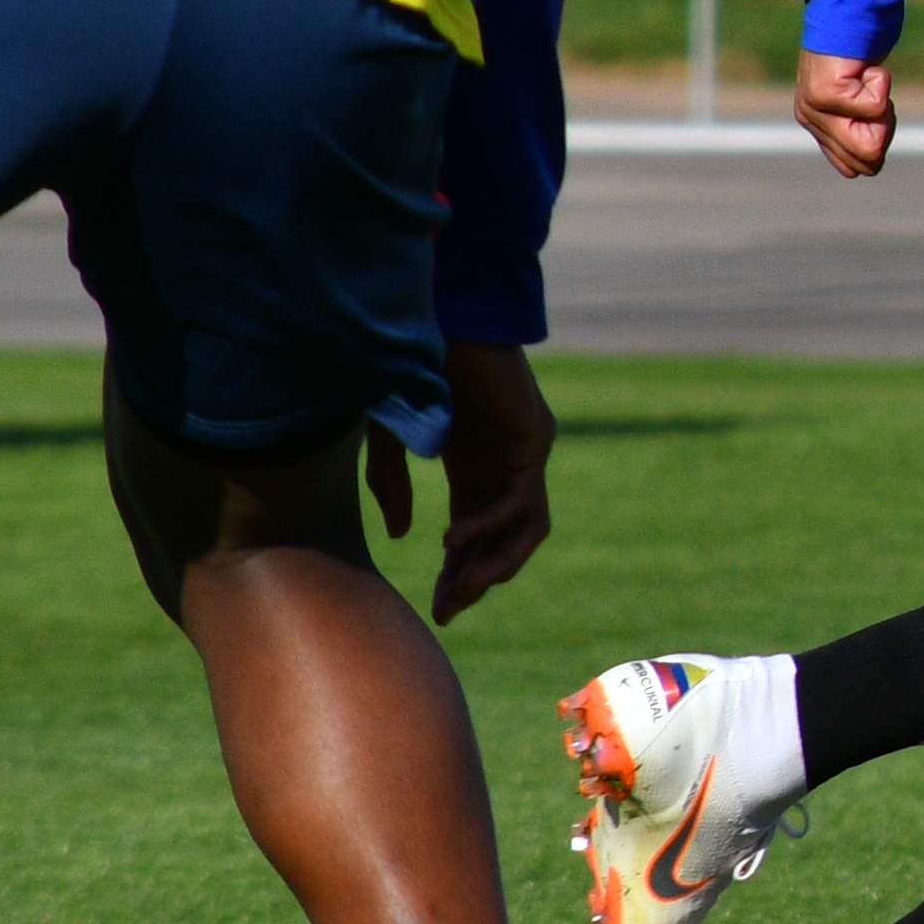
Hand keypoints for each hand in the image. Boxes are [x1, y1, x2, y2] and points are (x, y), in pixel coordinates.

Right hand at [364, 339, 558, 624]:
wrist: (435, 313)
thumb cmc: (409, 364)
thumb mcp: (388, 436)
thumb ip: (389, 483)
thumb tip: (398, 536)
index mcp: (471, 463)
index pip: (473, 532)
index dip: (457, 571)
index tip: (436, 607)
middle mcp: (503, 463)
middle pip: (502, 539)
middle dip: (474, 579)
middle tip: (447, 610)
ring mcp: (524, 452)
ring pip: (525, 529)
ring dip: (493, 564)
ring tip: (460, 589)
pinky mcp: (535, 439)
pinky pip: (521, 499)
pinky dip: (489, 524)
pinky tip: (453, 538)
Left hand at [795, 51, 896, 179]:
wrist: (851, 7)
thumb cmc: (862, 51)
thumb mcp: (860, 97)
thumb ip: (858, 127)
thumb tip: (870, 163)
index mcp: (816, 125)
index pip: (854, 169)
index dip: (877, 140)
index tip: (869, 104)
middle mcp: (810, 119)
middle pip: (868, 162)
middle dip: (883, 128)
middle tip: (869, 92)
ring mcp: (815, 107)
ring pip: (871, 141)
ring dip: (883, 107)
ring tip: (865, 79)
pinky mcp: (825, 92)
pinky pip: (875, 106)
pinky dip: (881, 82)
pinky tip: (864, 65)